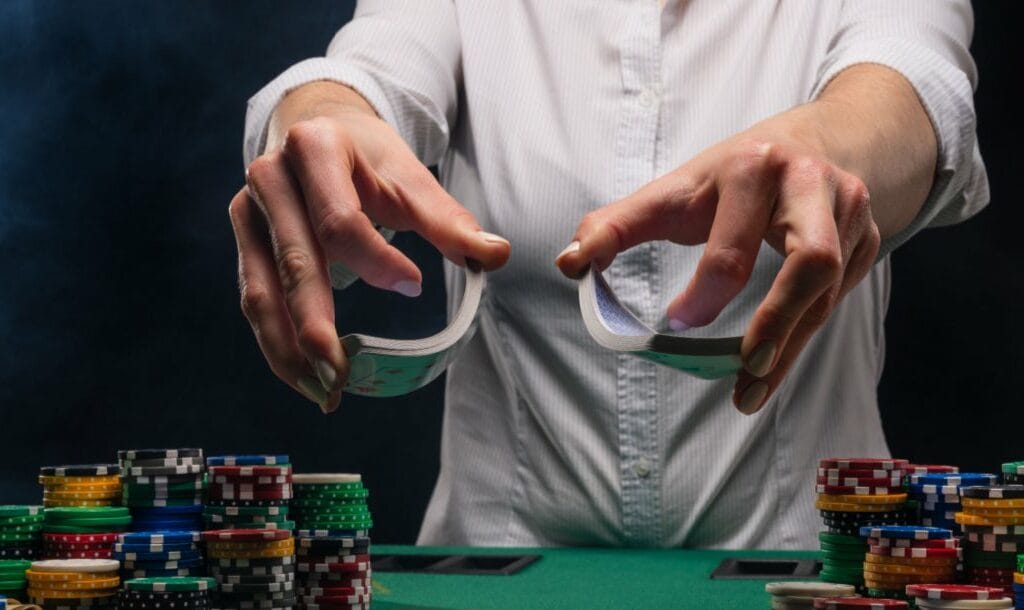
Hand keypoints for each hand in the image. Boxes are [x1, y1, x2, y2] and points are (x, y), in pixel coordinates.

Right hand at [229, 82, 509, 412]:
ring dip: (286, 347)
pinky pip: (256, 297)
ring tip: (320, 389)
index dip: (374, 260)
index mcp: (314, 149)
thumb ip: (448, 220)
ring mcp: (249, 211)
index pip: (339, 220)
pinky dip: (277, 341)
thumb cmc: (368, 157)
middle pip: (294, 260)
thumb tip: (496, 255)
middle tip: (338, 371)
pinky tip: (303, 373)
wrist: (315, 127)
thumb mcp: (410, 177)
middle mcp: (269, 177)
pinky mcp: (245, 241)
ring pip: (262, 289)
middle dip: (313, 323)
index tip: (413, 288)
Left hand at [556, 107, 879, 413]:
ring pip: (829, 290)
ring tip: (750, 389)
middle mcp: (806, 184)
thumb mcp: (674, 189)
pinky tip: (773, 362)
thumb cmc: (731, 175)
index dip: (704, 294)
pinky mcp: (869, 238)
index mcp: (750, 168)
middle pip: (811, 262)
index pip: (730, 245)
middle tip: (742, 368)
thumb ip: (618, 225)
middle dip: (777, 322)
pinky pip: (840, 297)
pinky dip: (805, 334)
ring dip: (791, 346)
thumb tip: (568, 263)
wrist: (817, 138)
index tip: (676, 324)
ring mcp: (847, 210)